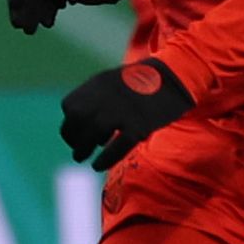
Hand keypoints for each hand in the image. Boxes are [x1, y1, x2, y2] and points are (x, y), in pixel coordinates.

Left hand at [59, 56, 193, 169]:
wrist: (174, 77)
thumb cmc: (144, 83)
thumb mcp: (114, 82)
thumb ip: (97, 98)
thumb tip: (82, 122)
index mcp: (98, 83)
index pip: (70, 106)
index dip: (70, 123)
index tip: (76, 134)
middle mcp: (107, 96)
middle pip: (77, 121)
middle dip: (72, 139)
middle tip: (77, 153)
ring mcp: (123, 110)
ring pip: (93, 133)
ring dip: (82, 149)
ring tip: (82, 159)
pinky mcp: (140, 124)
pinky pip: (117, 146)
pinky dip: (105, 158)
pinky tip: (98, 165)